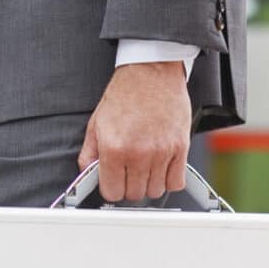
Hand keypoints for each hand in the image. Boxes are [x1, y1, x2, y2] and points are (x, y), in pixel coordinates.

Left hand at [78, 61, 191, 202]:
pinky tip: (161, 168)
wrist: (150, 73)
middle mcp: (138, 154)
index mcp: (114, 148)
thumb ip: (90, 153)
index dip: (110, 188)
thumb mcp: (96, 122)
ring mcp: (161, 153)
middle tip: (127, 172)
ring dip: (149, 184)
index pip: (112, 192)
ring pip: (156, 191)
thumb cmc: (125, 94)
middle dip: (129, 186)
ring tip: (144, 167)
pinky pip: (176, 182)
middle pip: (134, 194)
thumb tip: (88, 173)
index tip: (112, 182)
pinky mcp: (180, 148)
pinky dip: (169, 180)